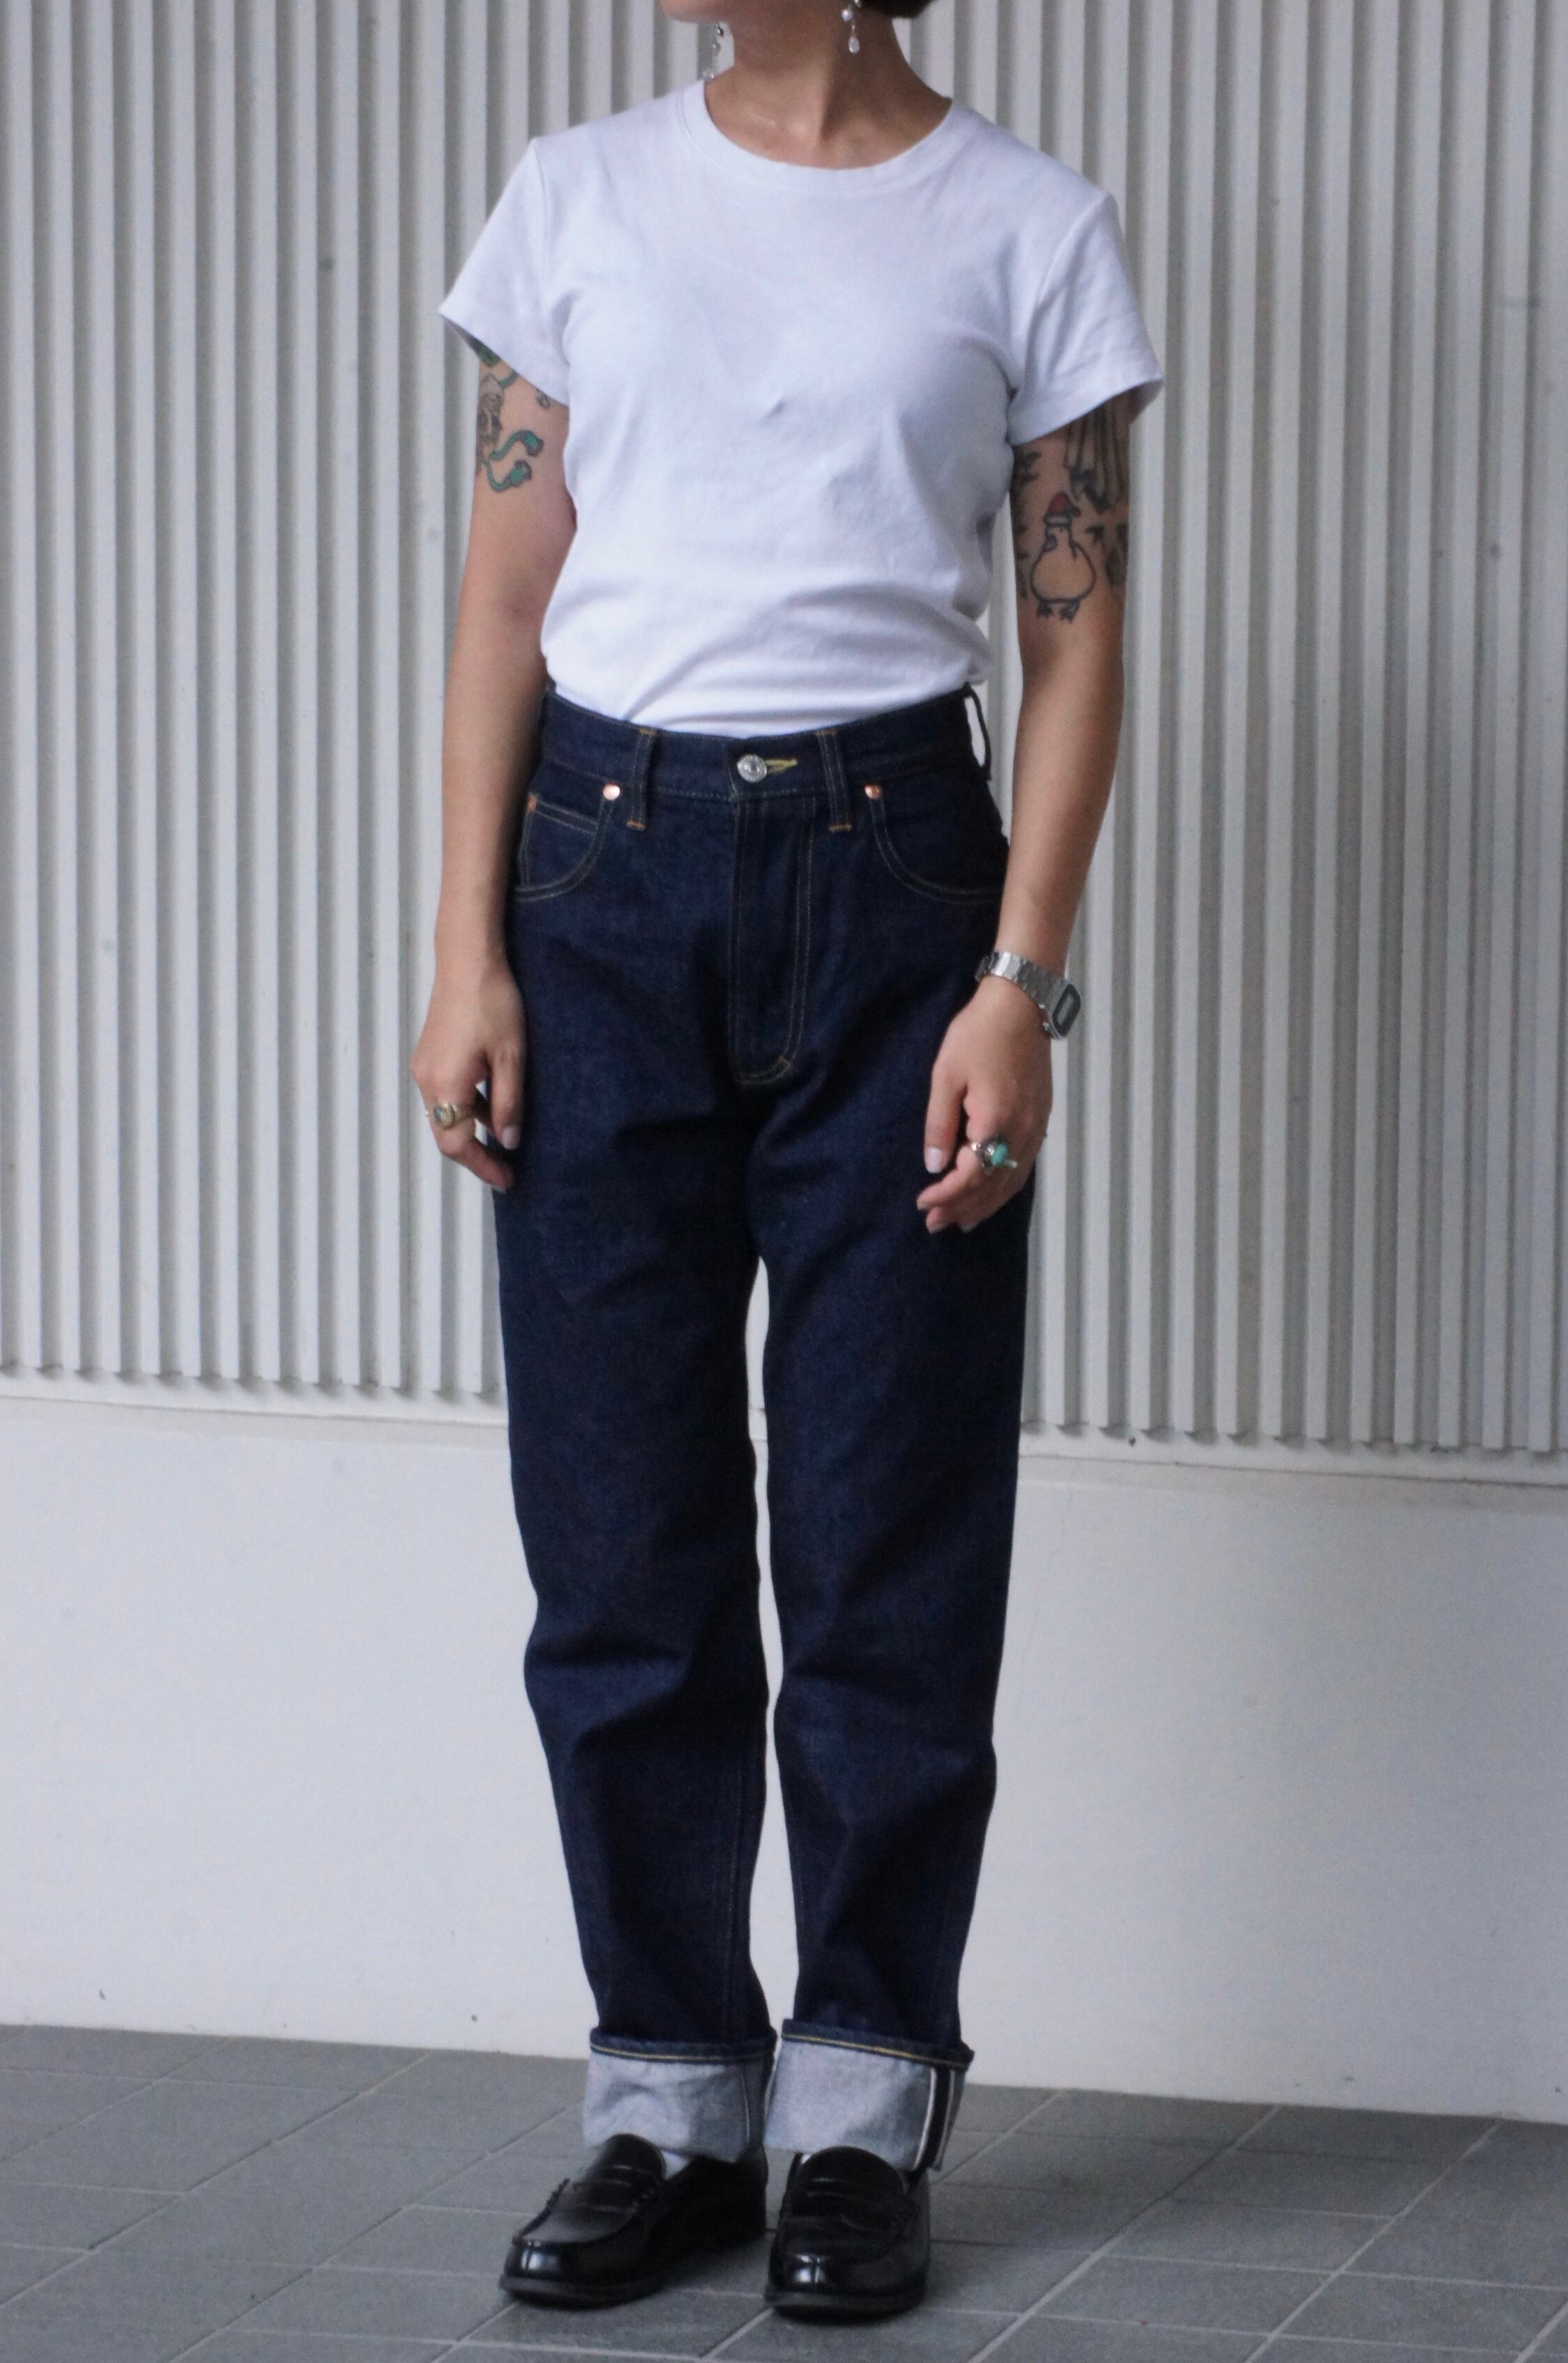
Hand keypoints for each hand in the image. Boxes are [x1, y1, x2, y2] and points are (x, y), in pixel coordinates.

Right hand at [409, 955, 525, 1190]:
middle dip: (474, 1156)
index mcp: (445, 1085)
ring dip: (470, 1132)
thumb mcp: (511, 1058)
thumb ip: (508, 1103)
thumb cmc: (493, 1003)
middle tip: (505, 1168)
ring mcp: (423, 1068)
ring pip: (444, 1116)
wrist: (467, 960)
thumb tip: (507, 1141)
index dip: (483, 1166)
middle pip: (446, 1136)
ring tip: (502, 1141)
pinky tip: (490, 1107)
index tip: (507, 1179)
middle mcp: (426, 1081)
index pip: (458, 1145)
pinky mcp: (428, 1056)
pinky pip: (444, 1096)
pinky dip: (465, 1109)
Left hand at [916, 974, 1052, 1232]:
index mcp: (995, 1121)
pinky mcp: (1041, 1119)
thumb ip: (939, 1124)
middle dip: (962, 1208)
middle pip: (992, 1186)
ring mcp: (1035, 1127)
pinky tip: (992, 1194)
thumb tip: (933, 1165)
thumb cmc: (977, 1035)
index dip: (945, 1195)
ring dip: (985, 1205)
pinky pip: (1024, 1167)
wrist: (1020, 1005)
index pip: (970, 1175)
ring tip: (961, 1222)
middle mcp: (1021, 1132)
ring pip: (1012, 1181)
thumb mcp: (946, 1075)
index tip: (922, 1203)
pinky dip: (1005, 1188)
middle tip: (934, 1224)